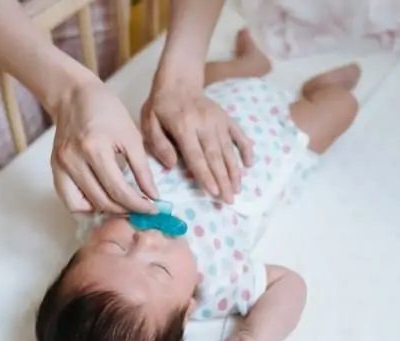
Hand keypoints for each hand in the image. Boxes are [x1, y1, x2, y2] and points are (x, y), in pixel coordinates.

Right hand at [51, 82, 158, 213]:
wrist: (73, 96)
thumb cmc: (106, 110)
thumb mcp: (131, 135)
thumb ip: (142, 169)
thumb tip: (153, 196)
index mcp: (95, 148)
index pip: (119, 190)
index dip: (138, 205)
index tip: (153, 210)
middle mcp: (74, 160)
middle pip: (102, 201)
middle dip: (125, 209)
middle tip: (140, 208)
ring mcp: (61, 166)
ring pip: (84, 206)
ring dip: (105, 211)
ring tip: (122, 206)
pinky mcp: (54, 168)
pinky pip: (68, 200)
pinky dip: (85, 207)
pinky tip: (100, 201)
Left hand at [141, 85, 253, 203]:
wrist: (179, 81)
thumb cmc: (161, 106)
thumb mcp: (149, 122)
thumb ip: (158, 143)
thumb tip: (171, 165)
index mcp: (184, 126)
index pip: (196, 156)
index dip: (206, 176)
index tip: (214, 193)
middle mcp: (204, 124)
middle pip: (216, 157)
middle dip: (223, 180)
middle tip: (229, 200)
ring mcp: (218, 121)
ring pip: (228, 150)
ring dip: (234, 171)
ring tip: (238, 190)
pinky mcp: (226, 118)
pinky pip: (239, 135)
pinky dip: (246, 149)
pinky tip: (250, 164)